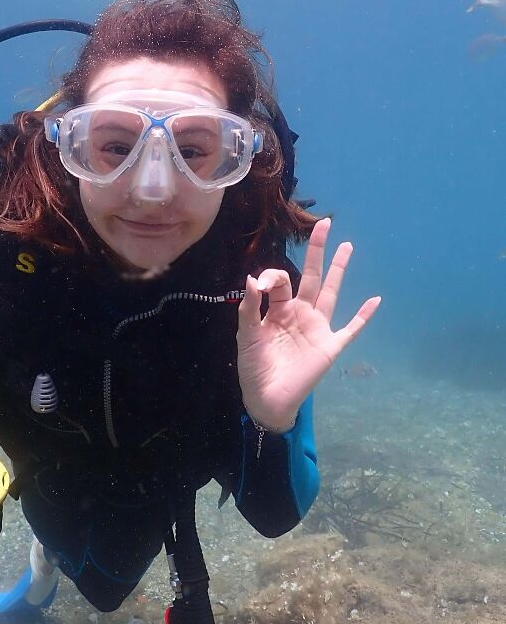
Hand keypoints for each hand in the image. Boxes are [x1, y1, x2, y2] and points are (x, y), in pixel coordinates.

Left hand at [237, 218, 380, 431]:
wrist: (266, 399)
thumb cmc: (254, 367)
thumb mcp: (247, 335)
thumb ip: (250, 308)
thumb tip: (253, 278)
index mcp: (278, 309)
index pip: (281, 281)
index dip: (272, 277)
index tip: (260, 287)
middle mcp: (300, 313)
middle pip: (312, 276)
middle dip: (317, 250)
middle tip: (324, 224)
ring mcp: (318, 328)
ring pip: (332, 292)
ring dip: (339, 270)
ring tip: (347, 246)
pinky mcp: (330, 346)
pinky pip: (351, 328)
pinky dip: (364, 316)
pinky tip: (375, 300)